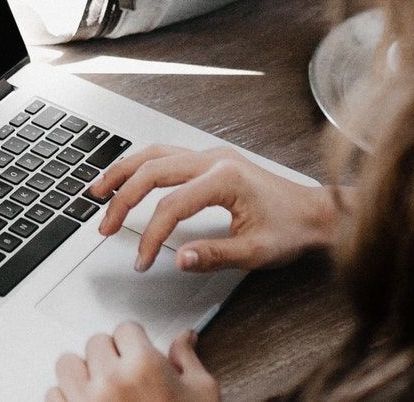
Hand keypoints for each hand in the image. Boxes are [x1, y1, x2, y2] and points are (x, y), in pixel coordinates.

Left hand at [48, 324, 217, 401]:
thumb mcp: (202, 395)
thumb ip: (187, 361)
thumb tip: (184, 339)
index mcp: (144, 366)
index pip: (126, 329)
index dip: (135, 342)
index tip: (138, 353)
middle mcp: (110, 380)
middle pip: (96, 343)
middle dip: (110, 355)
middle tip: (125, 375)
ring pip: (68, 364)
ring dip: (83, 373)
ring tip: (101, 388)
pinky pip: (53, 395)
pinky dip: (66, 398)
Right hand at [89, 144, 341, 272]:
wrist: (315, 212)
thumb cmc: (291, 229)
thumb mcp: (256, 252)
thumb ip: (214, 255)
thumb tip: (179, 258)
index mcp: (225, 179)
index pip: (171, 205)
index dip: (150, 235)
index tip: (142, 260)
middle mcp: (214, 159)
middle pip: (152, 170)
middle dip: (122, 199)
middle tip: (104, 226)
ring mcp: (211, 155)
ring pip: (154, 154)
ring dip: (123, 172)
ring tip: (98, 191)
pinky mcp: (210, 160)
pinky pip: (165, 154)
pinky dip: (140, 166)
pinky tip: (127, 178)